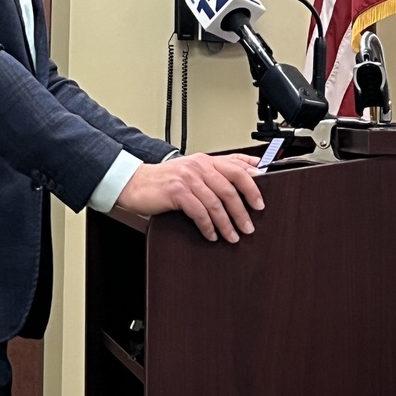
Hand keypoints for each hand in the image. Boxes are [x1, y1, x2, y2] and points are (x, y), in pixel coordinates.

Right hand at [114, 153, 264, 242]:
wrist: (134, 183)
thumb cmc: (163, 180)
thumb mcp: (191, 170)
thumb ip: (215, 171)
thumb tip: (247, 173)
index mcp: (205, 160)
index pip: (237, 168)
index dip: (252, 186)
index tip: (260, 203)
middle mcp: (198, 166)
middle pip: (230, 188)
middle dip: (242, 211)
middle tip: (248, 226)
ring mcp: (187, 178)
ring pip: (216, 203)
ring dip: (227, 223)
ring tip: (233, 236)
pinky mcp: (177, 192)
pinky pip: (200, 212)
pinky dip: (208, 226)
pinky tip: (212, 235)